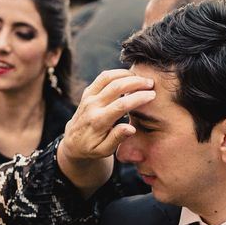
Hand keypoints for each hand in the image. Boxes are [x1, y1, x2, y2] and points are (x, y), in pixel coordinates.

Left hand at [58, 69, 154, 196]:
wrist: (73, 142)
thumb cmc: (92, 148)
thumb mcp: (104, 151)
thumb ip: (116, 139)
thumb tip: (131, 128)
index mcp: (98, 122)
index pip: (120, 105)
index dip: (138, 98)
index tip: (152, 95)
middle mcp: (92, 106)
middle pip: (115, 87)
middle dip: (136, 82)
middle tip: (151, 83)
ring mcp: (88, 97)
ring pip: (108, 77)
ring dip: (127, 74)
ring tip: (142, 78)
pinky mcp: (88, 92)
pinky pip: (102, 77)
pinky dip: (117, 73)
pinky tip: (130, 77)